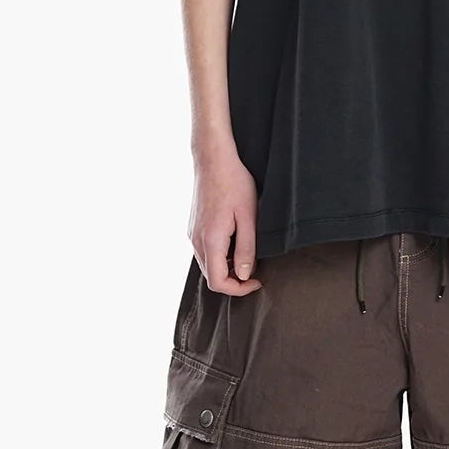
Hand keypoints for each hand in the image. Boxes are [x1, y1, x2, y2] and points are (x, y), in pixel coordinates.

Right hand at [189, 143, 262, 294]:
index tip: (257, 281)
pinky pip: (205, 252)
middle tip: (255, 270)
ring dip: (227, 268)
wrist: (213, 159)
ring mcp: (192, 234)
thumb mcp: (248, 217)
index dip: (238, 289)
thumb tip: (245, 275)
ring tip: (247, 254)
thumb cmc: (234, 183)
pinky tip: (235, 242)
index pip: (218, 283)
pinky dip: (220, 256)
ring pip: (208, 265)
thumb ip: (247, 249)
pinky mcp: (193, 227)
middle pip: (211, 277)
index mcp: (210, 240)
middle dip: (234, 281)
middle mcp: (196, 241)